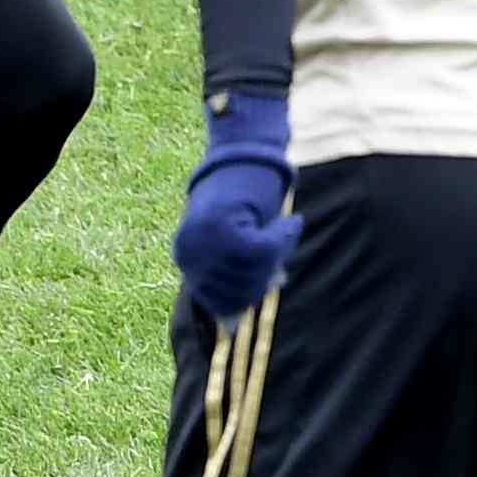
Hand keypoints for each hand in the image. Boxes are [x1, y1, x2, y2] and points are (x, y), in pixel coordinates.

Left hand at [176, 95, 298, 321]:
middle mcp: (188, 252)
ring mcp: (203, 239)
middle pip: (236, 291)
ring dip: (278, 254)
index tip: (272, 279)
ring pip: (252, 272)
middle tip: (283, 253)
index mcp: (186, 258)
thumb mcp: (238, 241)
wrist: (244, 152)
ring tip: (287, 231)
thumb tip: (233, 324)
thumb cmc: (246, 196)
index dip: (248, 297)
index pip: (217, 301)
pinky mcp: (223, 226)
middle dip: (265, 277)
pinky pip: (263, 250)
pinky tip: (290, 224)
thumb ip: (235, 276)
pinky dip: (282, 238)